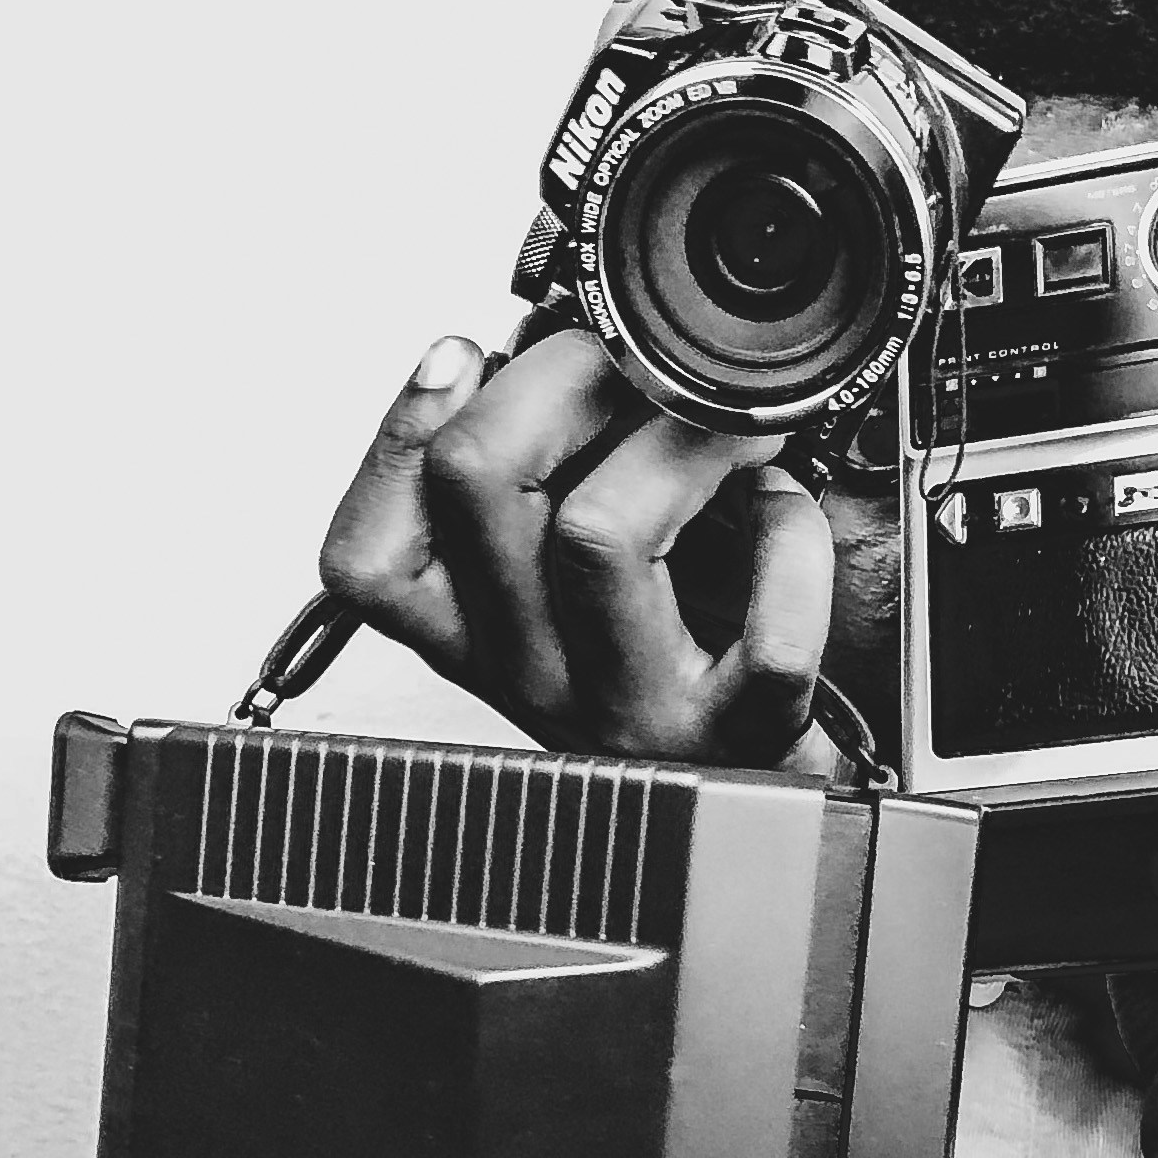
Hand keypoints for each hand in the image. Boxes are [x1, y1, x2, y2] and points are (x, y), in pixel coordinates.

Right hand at [317, 328, 836, 762]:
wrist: (757, 807)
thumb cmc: (673, 681)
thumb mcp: (565, 592)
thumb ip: (533, 489)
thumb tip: (535, 350)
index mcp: (479, 645)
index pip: (367, 555)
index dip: (403, 428)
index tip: (467, 357)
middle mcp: (539, 681)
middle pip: (477, 484)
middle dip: (555, 375)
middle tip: (623, 364)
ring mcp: (636, 711)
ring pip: (599, 531)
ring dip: (675, 441)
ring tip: (721, 429)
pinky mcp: (741, 734)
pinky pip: (764, 624)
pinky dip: (789, 538)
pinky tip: (781, 513)